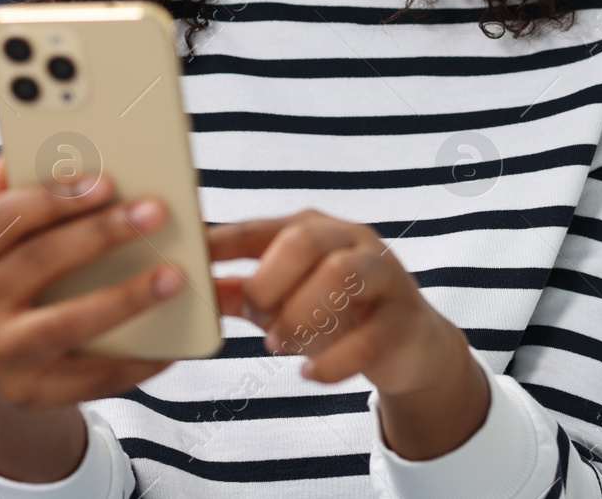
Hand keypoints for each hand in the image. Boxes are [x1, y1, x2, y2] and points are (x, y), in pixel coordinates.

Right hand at [0, 155, 183, 480]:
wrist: (1, 371)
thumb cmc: (15, 287)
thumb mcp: (5, 246)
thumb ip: (16, 203)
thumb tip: (15, 152)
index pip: (5, 217)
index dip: (55, 196)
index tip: (106, 180)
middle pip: (38, 263)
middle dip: (101, 234)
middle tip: (154, 212)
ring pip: (67, 323)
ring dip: (126, 297)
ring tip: (173, 276)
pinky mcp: (30, 395)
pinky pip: (92, 376)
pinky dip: (135, 358)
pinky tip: (171, 342)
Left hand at [208, 209, 489, 459]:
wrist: (412, 346)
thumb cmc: (341, 313)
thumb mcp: (288, 299)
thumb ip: (243, 293)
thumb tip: (193, 289)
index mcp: (315, 230)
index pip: (260, 228)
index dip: (222, 244)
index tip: (190, 261)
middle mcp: (351, 241)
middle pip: (303, 240)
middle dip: (268, 281)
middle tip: (255, 315)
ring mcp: (383, 275)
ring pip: (340, 276)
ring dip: (299, 315)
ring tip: (279, 344)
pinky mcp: (403, 319)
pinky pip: (367, 338)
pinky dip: (331, 362)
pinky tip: (310, 374)